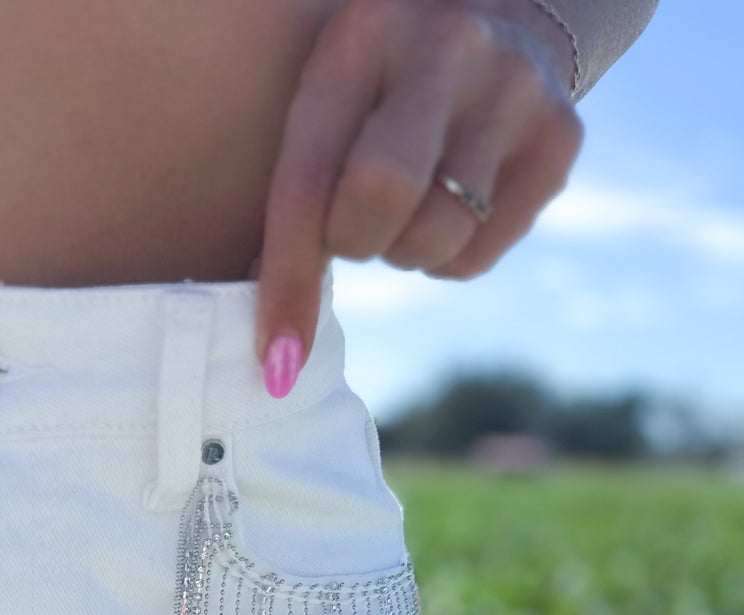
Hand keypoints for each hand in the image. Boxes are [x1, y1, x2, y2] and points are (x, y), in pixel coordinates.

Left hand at [254, 0, 583, 397]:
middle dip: (355, 242)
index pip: (312, 178)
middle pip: (383, 199)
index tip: (276, 359)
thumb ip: (297, 194)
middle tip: (355, 225)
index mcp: (364, 34)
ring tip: (407, 204)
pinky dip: (446, 259)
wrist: (504, 14)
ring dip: (402, 252)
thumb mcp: (328, 101)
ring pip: (436, 240)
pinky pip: (477, 258)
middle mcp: (449, 46)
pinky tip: (450, 203)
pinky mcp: (560, 137)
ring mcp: (515, 88)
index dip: (288, 279)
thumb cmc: (380, 86)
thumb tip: (278, 353)